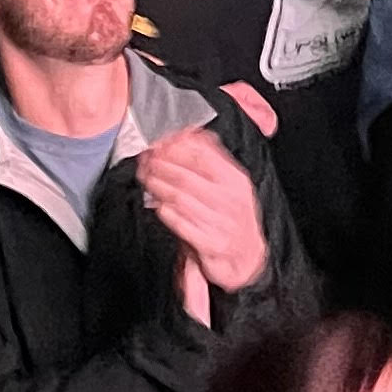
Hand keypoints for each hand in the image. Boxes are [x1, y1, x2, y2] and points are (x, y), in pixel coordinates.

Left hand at [133, 119, 269, 292]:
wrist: (247, 259)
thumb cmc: (232, 217)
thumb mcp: (229, 185)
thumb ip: (210, 159)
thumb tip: (188, 132)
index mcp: (236, 181)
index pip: (202, 155)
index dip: (175, 146)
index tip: (158, 142)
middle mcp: (231, 201)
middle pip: (186, 176)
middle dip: (160, 165)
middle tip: (144, 161)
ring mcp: (222, 223)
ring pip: (181, 198)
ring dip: (158, 186)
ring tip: (146, 179)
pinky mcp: (212, 245)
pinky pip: (182, 224)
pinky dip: (166, 213)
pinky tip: (158, 206)